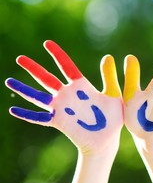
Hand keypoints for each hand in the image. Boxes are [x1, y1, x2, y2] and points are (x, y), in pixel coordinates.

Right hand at [5, 40, 122, 153]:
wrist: (107, 139)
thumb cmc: (113, 118)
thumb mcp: (112, 95)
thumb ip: (109, 77)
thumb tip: (108, 56)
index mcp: (81, 87)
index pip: (66, 66)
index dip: (57, 55)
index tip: (47, 43)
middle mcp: (68, 95)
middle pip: (47, 78)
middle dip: (33, 68)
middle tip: (20, 59)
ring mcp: (62, 108)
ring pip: (38, 96)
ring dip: (24, 89)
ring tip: (8, 81)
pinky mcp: (58, 121)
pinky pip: (39, 117)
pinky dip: (27, 114)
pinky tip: (13, 109)